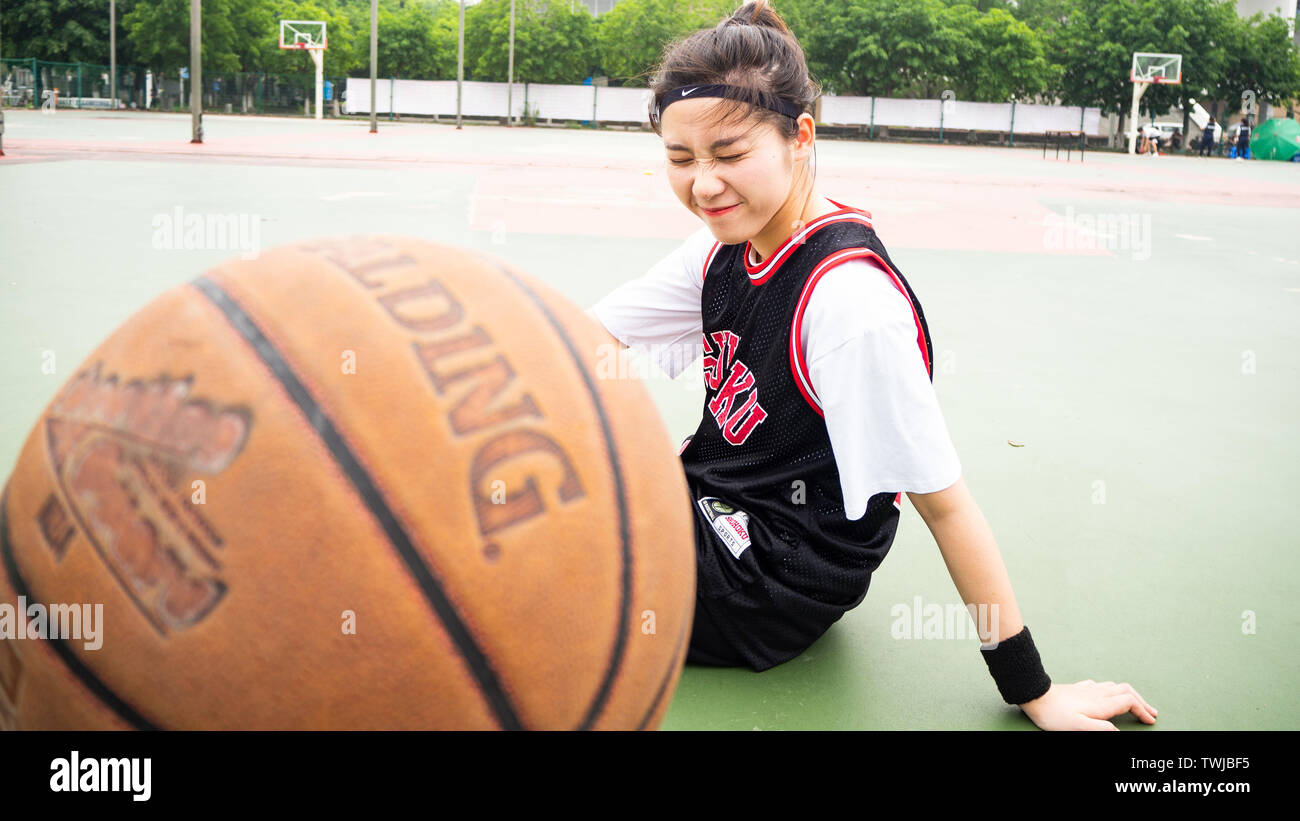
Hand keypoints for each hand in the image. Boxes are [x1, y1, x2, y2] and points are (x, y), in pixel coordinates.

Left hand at [1018, 680, 1157, 730]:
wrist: (1035, 696)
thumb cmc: (1055, 715)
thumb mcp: (1079, 726)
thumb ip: (1102, 729)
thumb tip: (1119, 732)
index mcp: (1102, 703)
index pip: (1129, 702)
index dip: (1142, 710)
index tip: (1150, 720)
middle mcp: (1098, 692)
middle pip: (1127, 692)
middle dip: (1142, 702)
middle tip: (1152, 713)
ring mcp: (1089, 688)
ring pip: (1116, 687)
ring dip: (1130, 695)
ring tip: (1136, 703)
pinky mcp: (1079, 688)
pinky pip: (1102, 686)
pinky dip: (1114, 690)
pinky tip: (1109, 694)